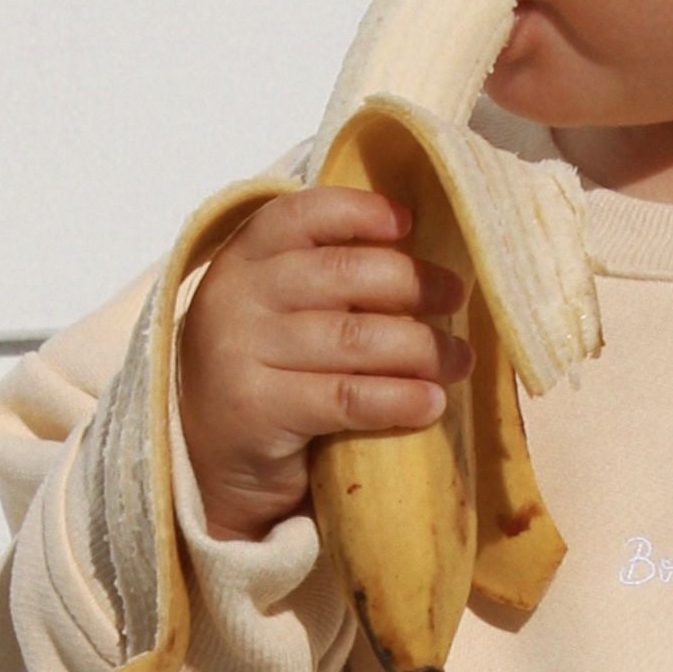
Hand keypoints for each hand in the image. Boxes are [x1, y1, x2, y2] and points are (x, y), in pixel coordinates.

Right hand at [177, 188, 468, 541]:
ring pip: (355, 339)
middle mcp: (237, 296)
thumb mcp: (284, 312)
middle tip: (456, 300)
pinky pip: (346, 397)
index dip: (360, 212)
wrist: (213, 459)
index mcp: (246, 257)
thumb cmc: (270, 375)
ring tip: (459, 360)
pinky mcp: (257, 409)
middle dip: (415, 285)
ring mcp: (241, 352)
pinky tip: (431, 402)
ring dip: (422, 349)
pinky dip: (399, 399)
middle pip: (345, 274)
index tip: (409, 224)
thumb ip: (330, 280)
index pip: (304, 215)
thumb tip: (425, 262)